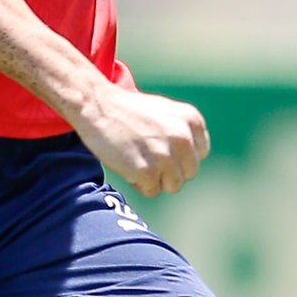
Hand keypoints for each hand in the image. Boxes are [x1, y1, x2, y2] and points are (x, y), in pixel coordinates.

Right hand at [72, 82, 209, 197]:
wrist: (97, 106)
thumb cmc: (127, 110)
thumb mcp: (165, 111)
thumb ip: (183, 131)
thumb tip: (191, 157)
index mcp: (191, 120)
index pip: (198, 155)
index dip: (178, 157)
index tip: (159, 148)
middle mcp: (183, 137)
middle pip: (188, 173)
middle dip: (168, 170)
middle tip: (146, 157)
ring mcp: (165, 155)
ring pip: (173, 185)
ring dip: (155, 179)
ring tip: (137, 160)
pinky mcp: (147, 171)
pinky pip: (152, 191)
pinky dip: (138, 183)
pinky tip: (127, 165)